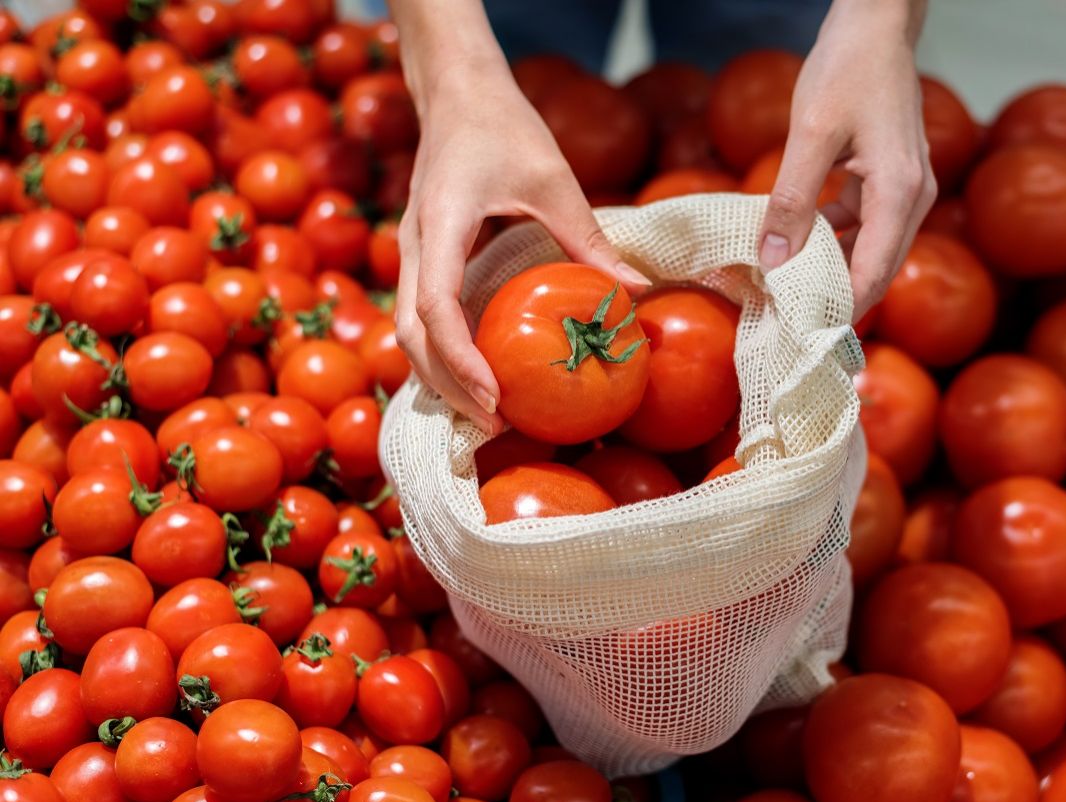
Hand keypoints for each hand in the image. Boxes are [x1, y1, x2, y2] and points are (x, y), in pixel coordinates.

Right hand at [390, 2, 648, 433]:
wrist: (457, 92)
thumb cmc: (504, 126)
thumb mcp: (553, 179)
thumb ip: (589, 238)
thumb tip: (636, 294)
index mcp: (441, 224)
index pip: (435, 308)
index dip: (460, 359)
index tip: (492, 397)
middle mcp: (415, 246)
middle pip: (411, 336)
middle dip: (448, 386)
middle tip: (496, 425)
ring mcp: (413, 254)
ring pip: (407, 333)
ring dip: (441, 378)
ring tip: (488, 416)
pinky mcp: (424, 258)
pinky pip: (421, 318)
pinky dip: (442, 355)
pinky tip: (476, 380)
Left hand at [757, 0, 935, 321]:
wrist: (875, 27)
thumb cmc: (848, 69)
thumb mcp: (811, 135)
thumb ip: (791, 199)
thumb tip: (773, 259)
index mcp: (901, 193)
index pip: (873, 275)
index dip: (838, 311)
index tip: (801, 335)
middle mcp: (914, 199)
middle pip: (875, 271)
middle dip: (834, 300)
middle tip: (787, 325)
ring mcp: (906, 191)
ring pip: (868, 251)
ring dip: (829, 270)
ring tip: (782, 291)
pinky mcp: (890, 181)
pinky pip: (863, 226)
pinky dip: (831, 240)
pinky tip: (793, 246)